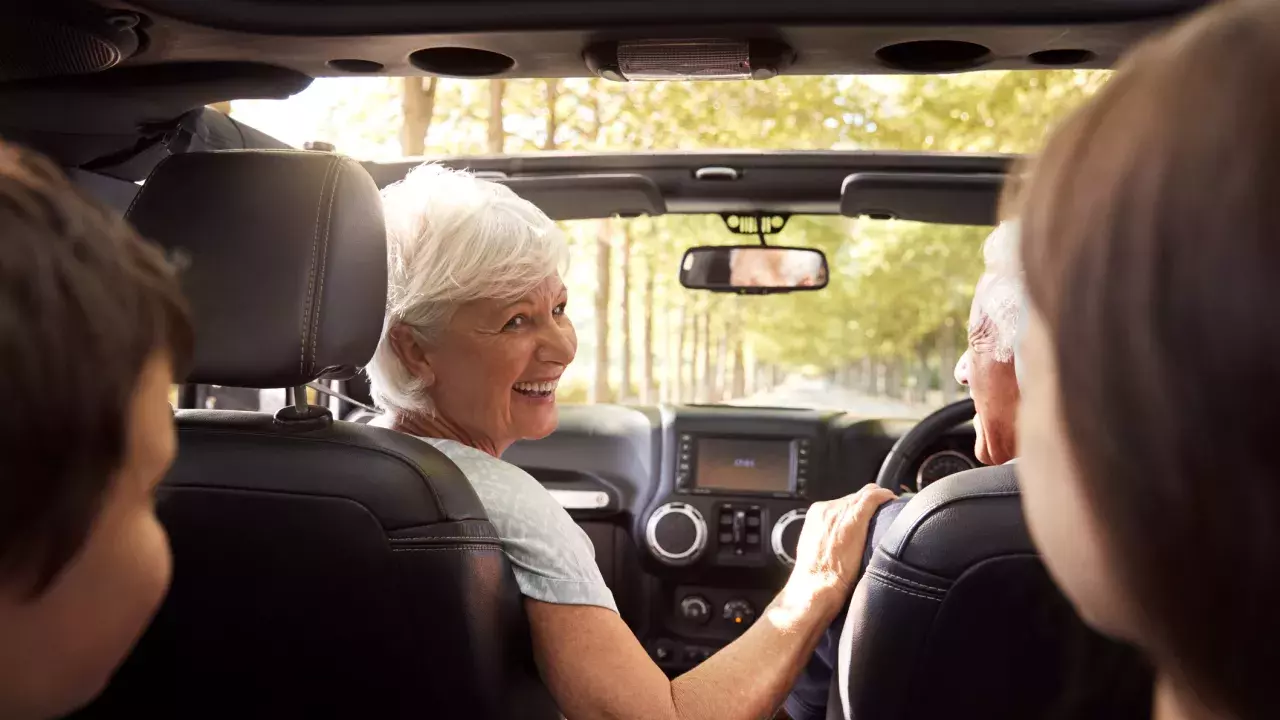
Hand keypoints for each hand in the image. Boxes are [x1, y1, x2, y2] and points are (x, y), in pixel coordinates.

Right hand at [788, 484, 896, 599]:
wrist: (817, 586)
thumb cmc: (817, 576)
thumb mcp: (815, 552)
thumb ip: (826, 539)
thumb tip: (839, 543)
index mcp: (816, 514)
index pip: (842, 502)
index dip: (857, 507)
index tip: (868, 516)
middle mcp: (828, 508)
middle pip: (855, 497)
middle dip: (868, 505)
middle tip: (881, 517)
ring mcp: (842, 511)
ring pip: (866, 493)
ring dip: (878, 501)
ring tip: (890, 509)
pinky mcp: (855, 517)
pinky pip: (874, 496)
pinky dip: (885, 496)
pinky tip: (893, 501)